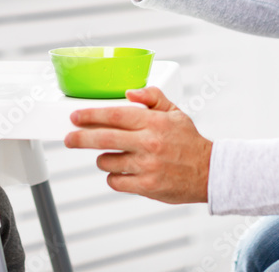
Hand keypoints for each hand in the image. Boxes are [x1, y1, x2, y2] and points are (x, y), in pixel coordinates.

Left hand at [64, 87, 212, 203]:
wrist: (209, 172)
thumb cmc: (189, 141)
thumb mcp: (174, 112)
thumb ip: (152, 97)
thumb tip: (128, 92)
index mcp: (154, 122)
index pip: (115, 115)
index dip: (91, 115)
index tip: (75, 117)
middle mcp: (148, 143)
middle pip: (103, 138)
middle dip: (80, 138)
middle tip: (69, 138)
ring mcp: (147, 166)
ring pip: (106, 161)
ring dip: (103, 158)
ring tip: (113, 155)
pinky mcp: (146, 187)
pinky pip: (115, 181)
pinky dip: (114, 176)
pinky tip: (123, 171)